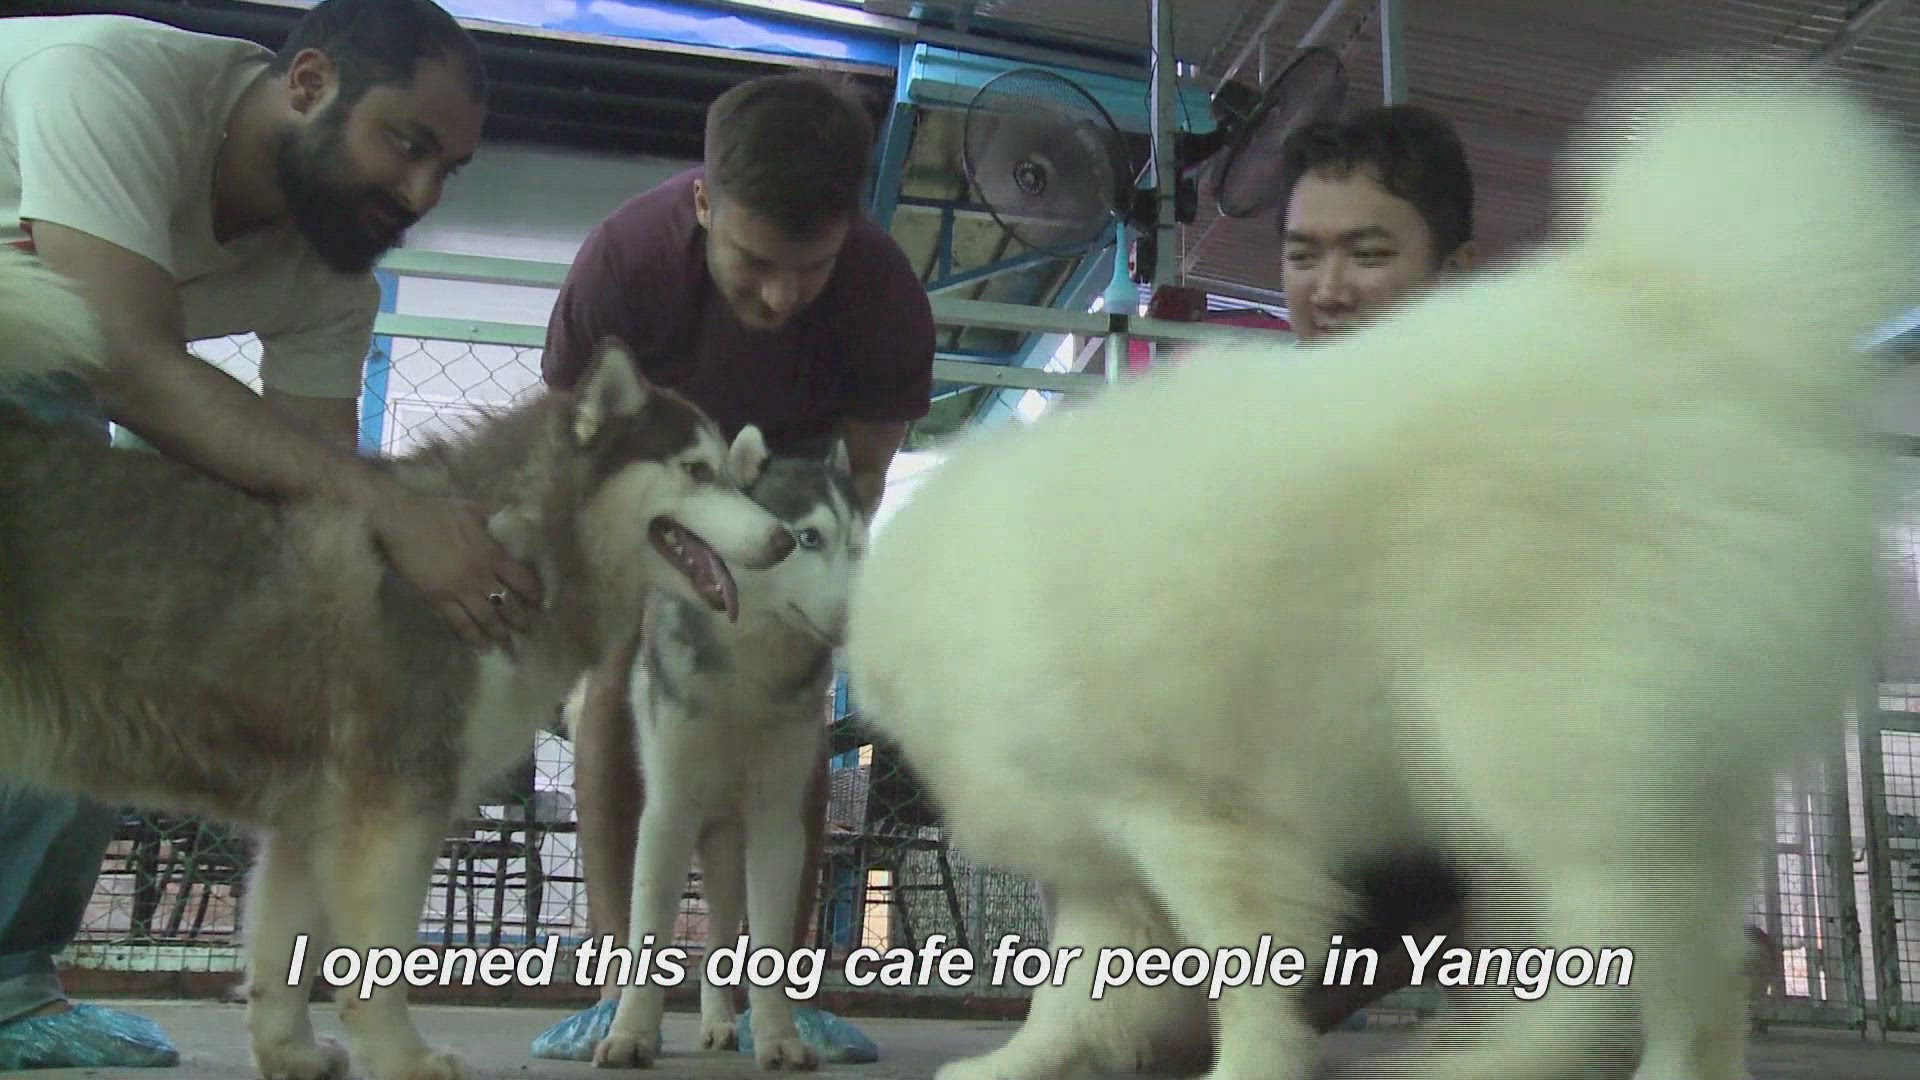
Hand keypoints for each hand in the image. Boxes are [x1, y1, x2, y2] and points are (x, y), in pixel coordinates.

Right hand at [363, 487, 543, 646]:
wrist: (399, 520)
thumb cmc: (435, 511)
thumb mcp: (472, 507)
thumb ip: (494, 513)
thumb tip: (512, 512)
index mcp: (492, 553)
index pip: (522, 579)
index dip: (533, 593)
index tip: (538, 602)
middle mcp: (480, 575)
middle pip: (508, 603)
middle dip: (520, 618)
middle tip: (528, 629)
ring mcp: (459, 589)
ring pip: (486, 618)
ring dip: (499, 632)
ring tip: (507, 642)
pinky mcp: (438, 598)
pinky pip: (459, 623)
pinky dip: (472, 637)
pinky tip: (481, 647)